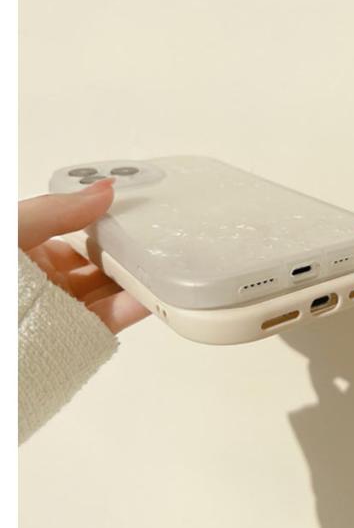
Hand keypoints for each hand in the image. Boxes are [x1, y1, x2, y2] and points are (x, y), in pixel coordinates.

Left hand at [18, 178, 149, 333]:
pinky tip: (155, 292)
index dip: (107, 219)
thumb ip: (57, 211)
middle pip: (99, 261)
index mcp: (29, 251)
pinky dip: (137, 306)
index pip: (78, 230)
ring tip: (164, 263)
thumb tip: (104, 190)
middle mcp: (48, 281)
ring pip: (111, 289)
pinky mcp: (76, 337)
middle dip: (128, 248)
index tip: (134, 208)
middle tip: (156, 235)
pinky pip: (113, 318)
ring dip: (138, 277)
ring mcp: (64, 310)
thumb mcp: (12, 231)